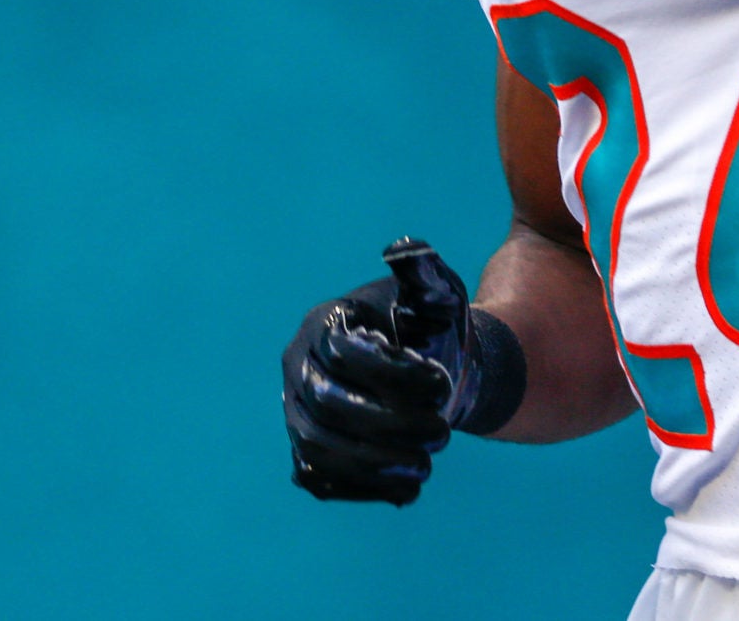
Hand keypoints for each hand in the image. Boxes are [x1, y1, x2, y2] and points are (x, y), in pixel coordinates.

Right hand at [282, 237, 481, 502]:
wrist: (430, 370)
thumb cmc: (432, 327)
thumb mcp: (436, 294)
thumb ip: (424, 274)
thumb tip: (405, 250)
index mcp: (325, 323)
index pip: (343, 353)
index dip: (392, 374)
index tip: (442, 384)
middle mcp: (299, 368)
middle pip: (327, 405)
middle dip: (388, 424)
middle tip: (442, 433)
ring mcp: (296, 413)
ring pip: (318, 449)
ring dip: (374, 465)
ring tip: (426, 466)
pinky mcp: (306, 453)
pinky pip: (320, 479)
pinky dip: (361, 489)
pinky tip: (407, 490)